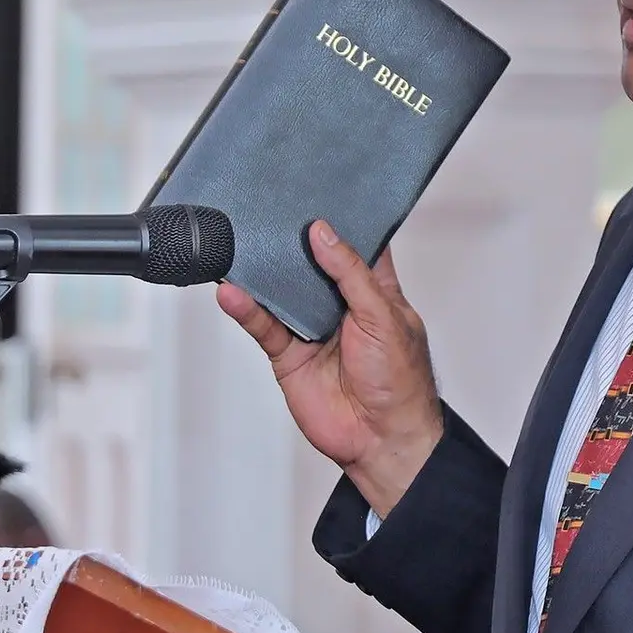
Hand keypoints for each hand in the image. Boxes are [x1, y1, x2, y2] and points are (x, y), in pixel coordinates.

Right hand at [215, 222, 442, 514]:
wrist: (382, 439)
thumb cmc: (400, 381)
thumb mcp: (383, 316)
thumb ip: (351, 274)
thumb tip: (323, 234)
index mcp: (375, 291)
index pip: (356, 246)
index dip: (341, 223)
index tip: (319, 193)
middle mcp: (342, 306)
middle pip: (311, 264)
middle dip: (292, 242)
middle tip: (269, 210)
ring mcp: (313, 328)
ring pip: (281, 292)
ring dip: (263, 272)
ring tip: (241, 243)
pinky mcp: (289, 354)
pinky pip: (263, 326)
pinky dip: (246, 308)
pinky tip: (232, 292)